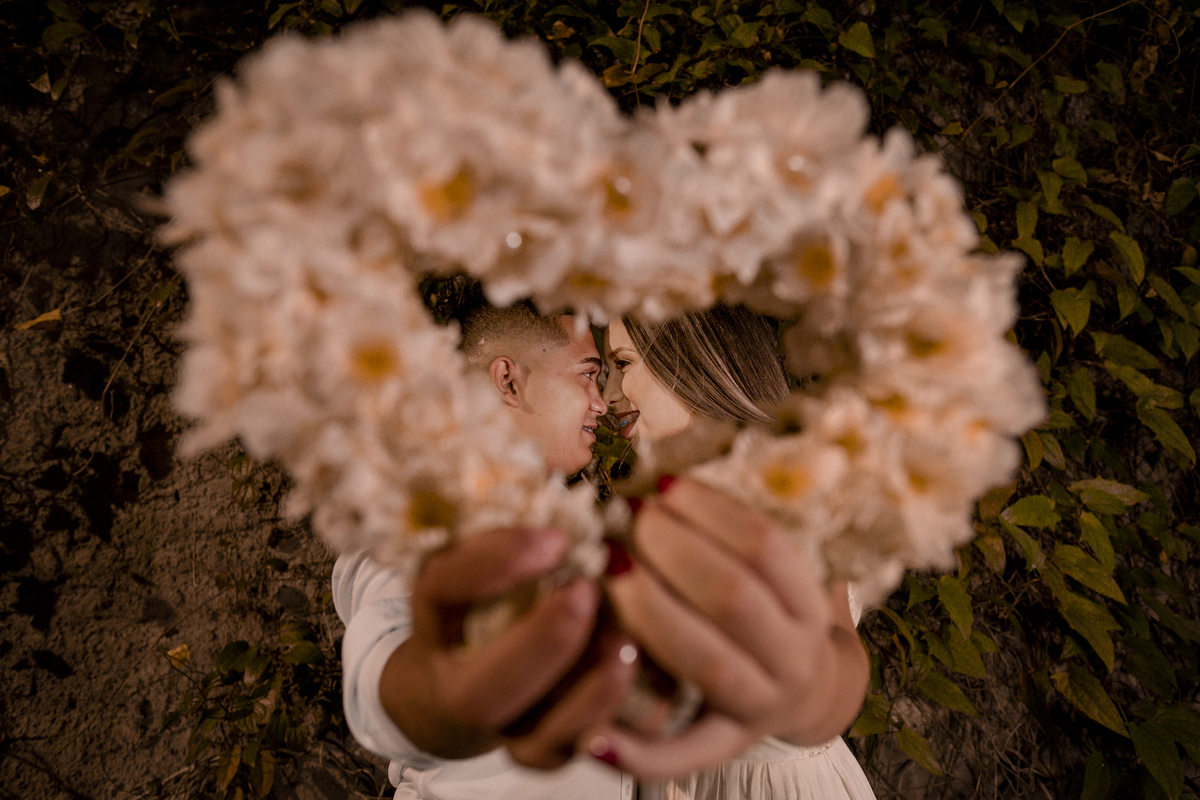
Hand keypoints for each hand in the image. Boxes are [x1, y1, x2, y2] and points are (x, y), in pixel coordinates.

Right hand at [380, 526, 637, 768]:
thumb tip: (584, 447)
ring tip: (629, 642)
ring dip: (586, 693)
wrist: (456, 683)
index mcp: (435, 615)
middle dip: (541, 643)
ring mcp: (499, 727)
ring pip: (534, 735)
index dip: (492, 565)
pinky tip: (640, 679)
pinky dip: (607, 720)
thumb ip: (522, 508)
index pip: (442, 590)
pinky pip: (571, 752)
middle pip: (483, 689)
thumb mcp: (482, 548)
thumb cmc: (484, 594)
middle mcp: (457, 681)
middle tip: (588, 593)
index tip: (553, 538)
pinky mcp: (538, 753)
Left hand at [590, 477, 868, 777]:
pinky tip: (592, 736)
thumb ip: (725, 535)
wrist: (801, 693)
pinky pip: (681, 757)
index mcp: (807, 604)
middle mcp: (793, 657)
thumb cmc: (767, 616)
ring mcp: (760, 706)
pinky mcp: (721, 746)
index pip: (765, 545)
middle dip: (673, 550)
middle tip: (625, 521)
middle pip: (733, 596)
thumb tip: (654, 479)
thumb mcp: (771, 575)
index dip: (708, 509)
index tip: (660, 485)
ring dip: (650, 612)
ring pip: (704, 661)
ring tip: (606, 571)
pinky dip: (637, 752)